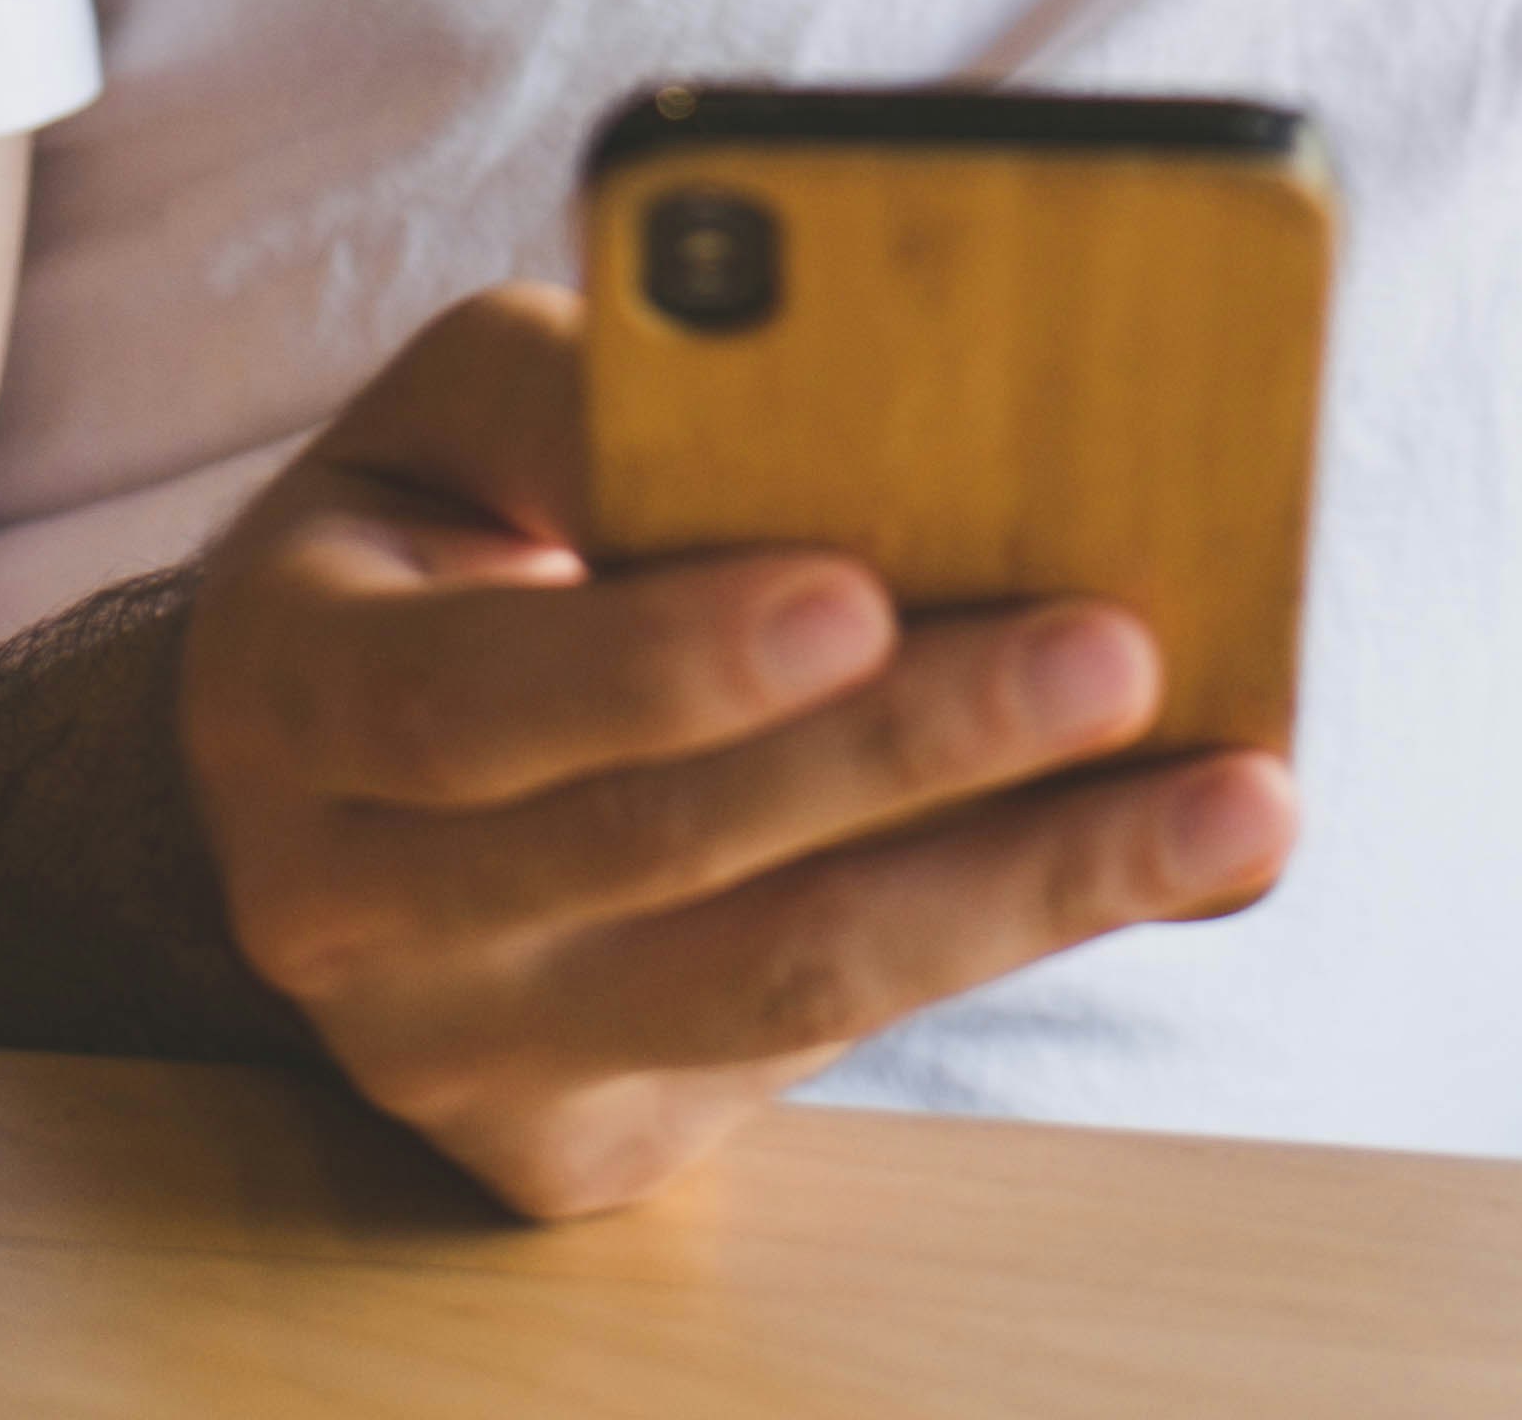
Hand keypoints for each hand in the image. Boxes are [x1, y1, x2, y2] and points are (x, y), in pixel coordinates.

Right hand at [175, 282, 1298, 1217]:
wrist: (316, 771)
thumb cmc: (433, 528)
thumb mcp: (453, 413)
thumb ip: (595, 387)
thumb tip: (806, 372)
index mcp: (291, 692)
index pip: (476, 696)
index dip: (666, 659)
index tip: (860, 587)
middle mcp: (349, 915)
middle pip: (665, 849)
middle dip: (911, 750)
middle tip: (1118, 651)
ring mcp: (466, 1060)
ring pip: (774, 982)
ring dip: (1024, 884)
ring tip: (1230, 799)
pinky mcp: (578, 1149)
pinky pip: (807, 1047)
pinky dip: (999, 939)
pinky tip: (1159, 864)